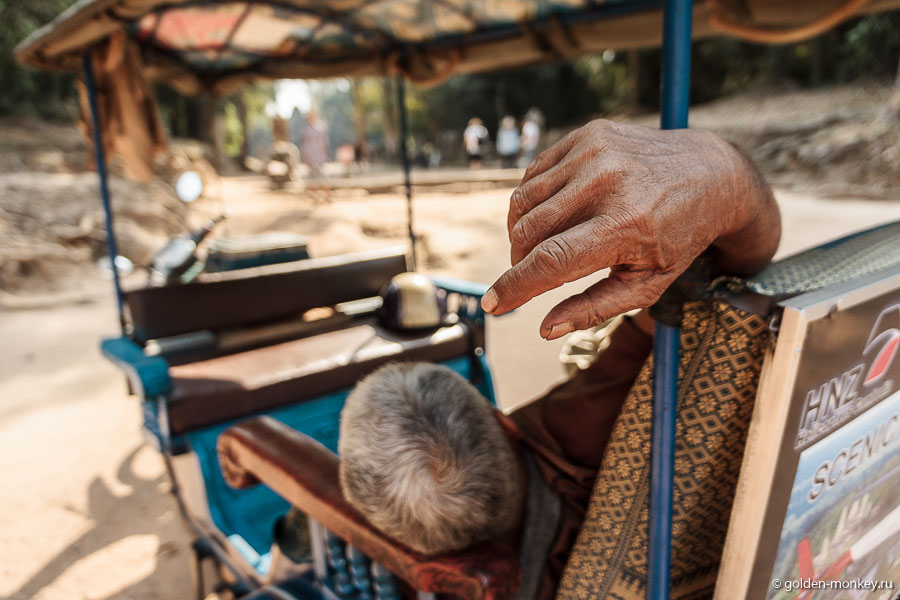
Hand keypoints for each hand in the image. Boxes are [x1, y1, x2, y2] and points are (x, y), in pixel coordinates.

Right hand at [480, 119, 779, 339]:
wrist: (711, 173)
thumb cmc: (678, 238)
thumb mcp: (649, 284)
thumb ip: (595, 309)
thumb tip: (545, 330)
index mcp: (626, 226)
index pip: (551, 260)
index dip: (514, 286)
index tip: (493, 305)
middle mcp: (607, 182)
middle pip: (529, 230)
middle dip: (519, 261)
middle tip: (531, 273)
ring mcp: (595, 151)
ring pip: (523, 201)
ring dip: (520, 232)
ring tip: (543, 245)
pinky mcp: (588, 133)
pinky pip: (534, 174)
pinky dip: (532, 201)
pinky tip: (553, 213)